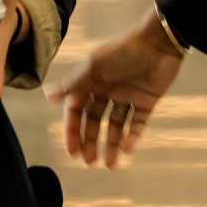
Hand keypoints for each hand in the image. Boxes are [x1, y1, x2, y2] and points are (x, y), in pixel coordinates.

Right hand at [44, 5, 185, 167]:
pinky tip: (127, 148)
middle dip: (90, 141)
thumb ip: (73, 83)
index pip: (76, 109)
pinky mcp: (148, 100)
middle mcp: (108, 89)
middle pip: (95, 120)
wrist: (160, 41)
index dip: (72, 129)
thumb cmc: (123, 51)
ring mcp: (128, 95)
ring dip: (111, 144)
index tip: (72, 151)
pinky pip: (138, 122)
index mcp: (91, 80)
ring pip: (116, 124)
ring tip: (110, 164)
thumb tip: (46, 94)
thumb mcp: (94, 67)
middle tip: (90, 162)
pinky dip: (133, 136)